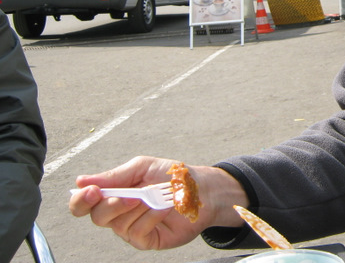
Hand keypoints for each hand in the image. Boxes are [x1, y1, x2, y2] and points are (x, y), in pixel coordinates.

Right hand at [69, 156, 247, 249]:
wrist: (201, 189)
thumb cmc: (172, 176)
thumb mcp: (142, 168)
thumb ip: (114, 176)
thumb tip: (81, 181)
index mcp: (114, 193)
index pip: (84, 204)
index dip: (81, 201)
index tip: (91, 191)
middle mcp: (118, 213)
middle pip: (97, 217)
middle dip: (112, 205)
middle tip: (132, 196)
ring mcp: (131, 228)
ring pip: (119, 224)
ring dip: (141, 207)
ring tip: (158, 196)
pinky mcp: (146, 240)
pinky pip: (137, 232)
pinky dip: (151, 216)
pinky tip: (164, 208)